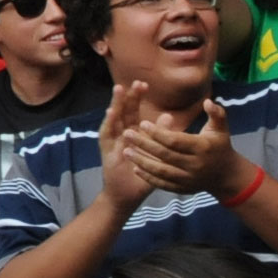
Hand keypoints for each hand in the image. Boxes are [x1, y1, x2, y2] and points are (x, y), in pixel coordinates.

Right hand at [96, 81, 156, 209]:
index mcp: (134, 134)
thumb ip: (162, 136)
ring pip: (114, 119)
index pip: (135, 112)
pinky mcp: (107, 150)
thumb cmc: (143, 176)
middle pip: (125, 112)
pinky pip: (107, 134)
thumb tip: (170, 116)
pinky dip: (109, 122)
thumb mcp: (156, 154)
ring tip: (120, 89)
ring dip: (116, 104)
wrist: (127, 195)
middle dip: (129, 97)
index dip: (138, 99)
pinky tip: (111, 111)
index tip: (145, 85)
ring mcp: (113, 141)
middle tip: (137, 82)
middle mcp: (122, 135)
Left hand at [123, 98, 246, 200]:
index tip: (142, 123)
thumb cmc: (220, 146)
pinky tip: (135, 168)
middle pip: (165, 155)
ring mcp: (188, 179)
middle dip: (144, 144)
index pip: (175, 140)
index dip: (158, 132)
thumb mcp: (222, 128)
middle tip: (127, 134)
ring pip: (161, 171)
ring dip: (141, 162)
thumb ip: (216, 113)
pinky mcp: (183, 189)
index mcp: (202, 148)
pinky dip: (148, 177)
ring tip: (125, 151)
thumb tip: (206, 101)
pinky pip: (162, 184)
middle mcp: (195, 165)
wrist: (226, 175)